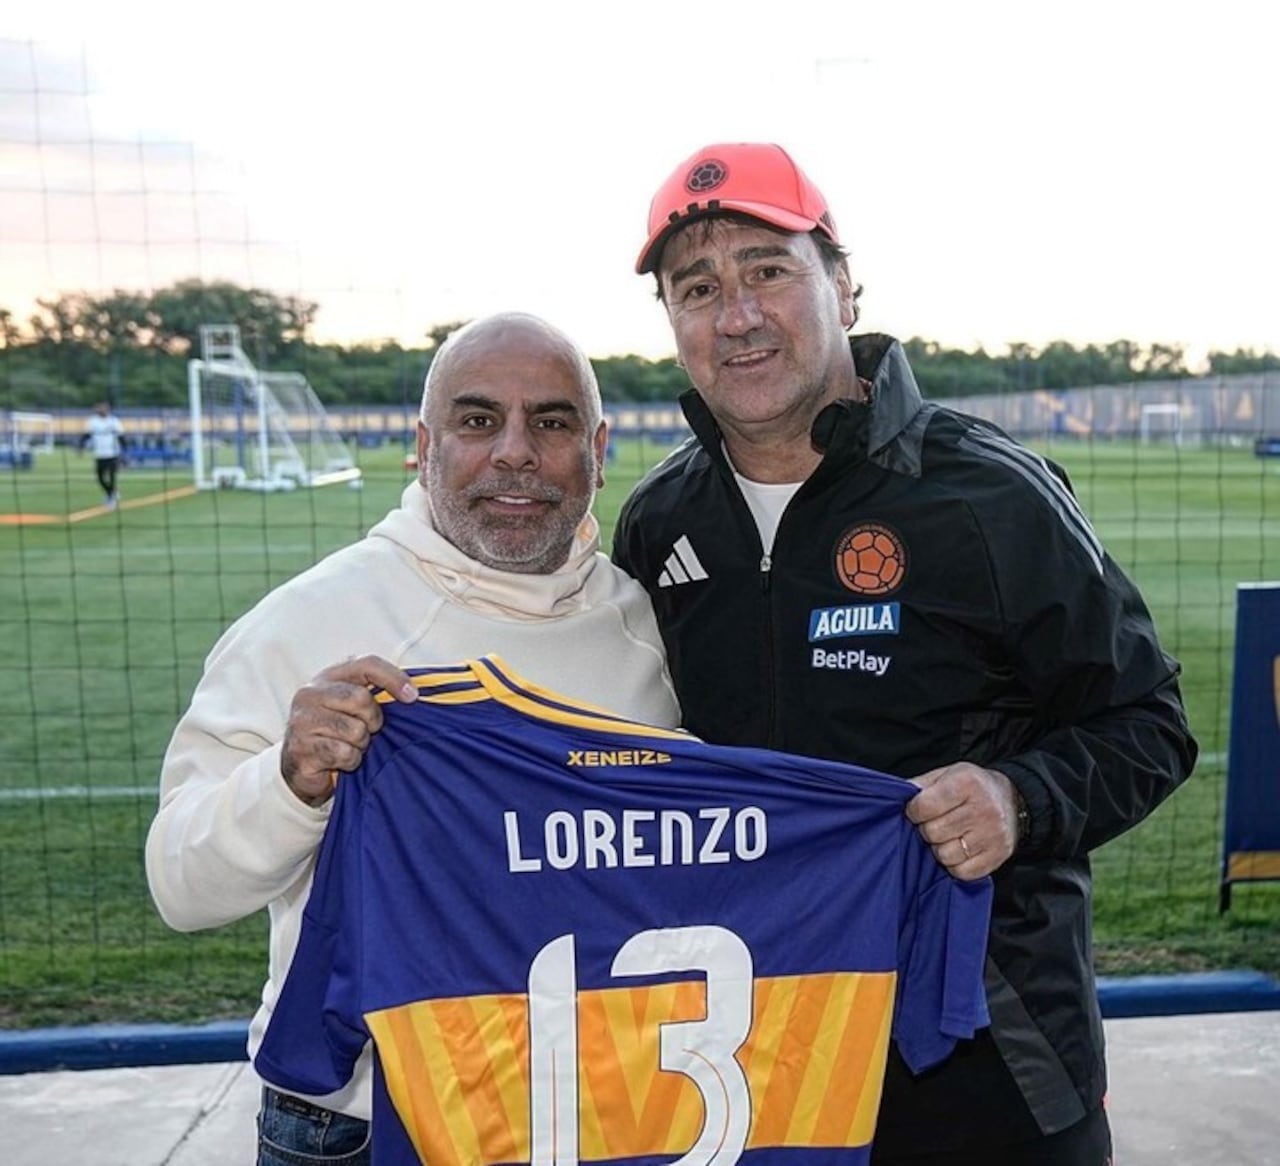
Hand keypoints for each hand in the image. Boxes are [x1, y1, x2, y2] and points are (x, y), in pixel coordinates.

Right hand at [280, 656, 416, 805]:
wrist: (303, 767)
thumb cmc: (337, 731)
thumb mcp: (354, 705)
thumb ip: (377, 691)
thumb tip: (413, 692)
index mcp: (328, 677)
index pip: (366, 665)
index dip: (393, 678)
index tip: (412, 696)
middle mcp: (310, 694)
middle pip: (362, 699)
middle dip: (373, 720)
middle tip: (366, 730)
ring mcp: (302, 721)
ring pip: (356, 730)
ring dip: (360, 744)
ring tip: (348, 745)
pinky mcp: (301, 748)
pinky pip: (345, 753)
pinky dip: (350, 760)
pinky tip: (339, 759)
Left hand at [905, 762, 1020, 878]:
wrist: (1013, 800)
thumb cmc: (972, 787)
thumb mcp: (946, 774)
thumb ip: (920, 785)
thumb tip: (896, 798)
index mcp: (966, 783)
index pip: (923, 807)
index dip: (913, 811)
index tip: (918, 811)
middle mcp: (982, 809)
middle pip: (933, 832)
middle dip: (927, 829)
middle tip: (935, 823)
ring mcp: (992, 835)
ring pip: (945, 855)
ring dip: (940, 848)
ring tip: (948, 836)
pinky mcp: (997, 856)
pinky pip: (962, 872)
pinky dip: (955, 864)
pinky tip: (959, 849)